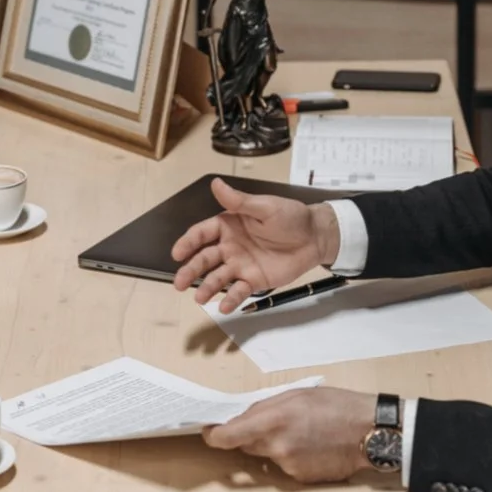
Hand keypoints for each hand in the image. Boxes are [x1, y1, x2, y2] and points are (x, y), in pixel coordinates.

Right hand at [170, 178, 339, 312]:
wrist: (314, 237)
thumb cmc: (290, 217)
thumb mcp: (264, 207)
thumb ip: (239, 201)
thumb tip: (216, 183)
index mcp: (228, 225)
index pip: (201, 234)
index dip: (187, 243)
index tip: (177, 253)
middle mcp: (229, 246)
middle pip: (204, 259)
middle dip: (190, 270)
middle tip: (179, 283)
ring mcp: (240, 265)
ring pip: (218, 277)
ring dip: (206, 287)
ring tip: (199, 298)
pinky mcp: (253, 280)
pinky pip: (239, 291)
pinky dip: (231, 300)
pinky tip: (224, 308)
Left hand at [203, 387, 377, 482]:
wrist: (370, 431)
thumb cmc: (337, 406)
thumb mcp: (298, 394)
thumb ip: (266, 407)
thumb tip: (242, 417)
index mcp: (272, 420)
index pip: (227, 437)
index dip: (213, 436)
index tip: (209, 432)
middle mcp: (276, 446)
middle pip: (245, 445)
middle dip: (249, 436)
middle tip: (271, 424)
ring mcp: (288, 465)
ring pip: (266, 456)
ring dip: (274, 446)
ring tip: (302, 433)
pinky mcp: (300, 478)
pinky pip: (284, 467)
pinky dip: (291, 458)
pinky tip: (312, 447)